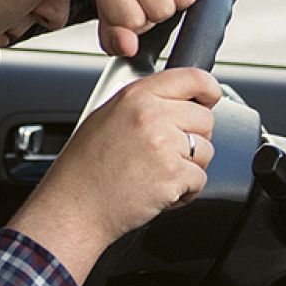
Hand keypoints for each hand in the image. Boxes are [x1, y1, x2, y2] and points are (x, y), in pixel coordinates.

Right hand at [6, 68, 222, 284]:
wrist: (74, 207)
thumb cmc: (84, 169)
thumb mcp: (107, 118)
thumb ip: (143, 104)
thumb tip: (178, 102)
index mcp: (136, 97)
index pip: (192, 78)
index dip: (208, 89)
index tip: (211, 98)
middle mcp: (151, 116)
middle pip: (205, 118)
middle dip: (193, 138)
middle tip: (167, 154)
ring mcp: (164, 145)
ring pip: (205, 150)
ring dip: (190, 167)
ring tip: (158, 174)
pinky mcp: (173, 175)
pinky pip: (200, 179)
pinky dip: (185, 191)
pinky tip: (159, 191)